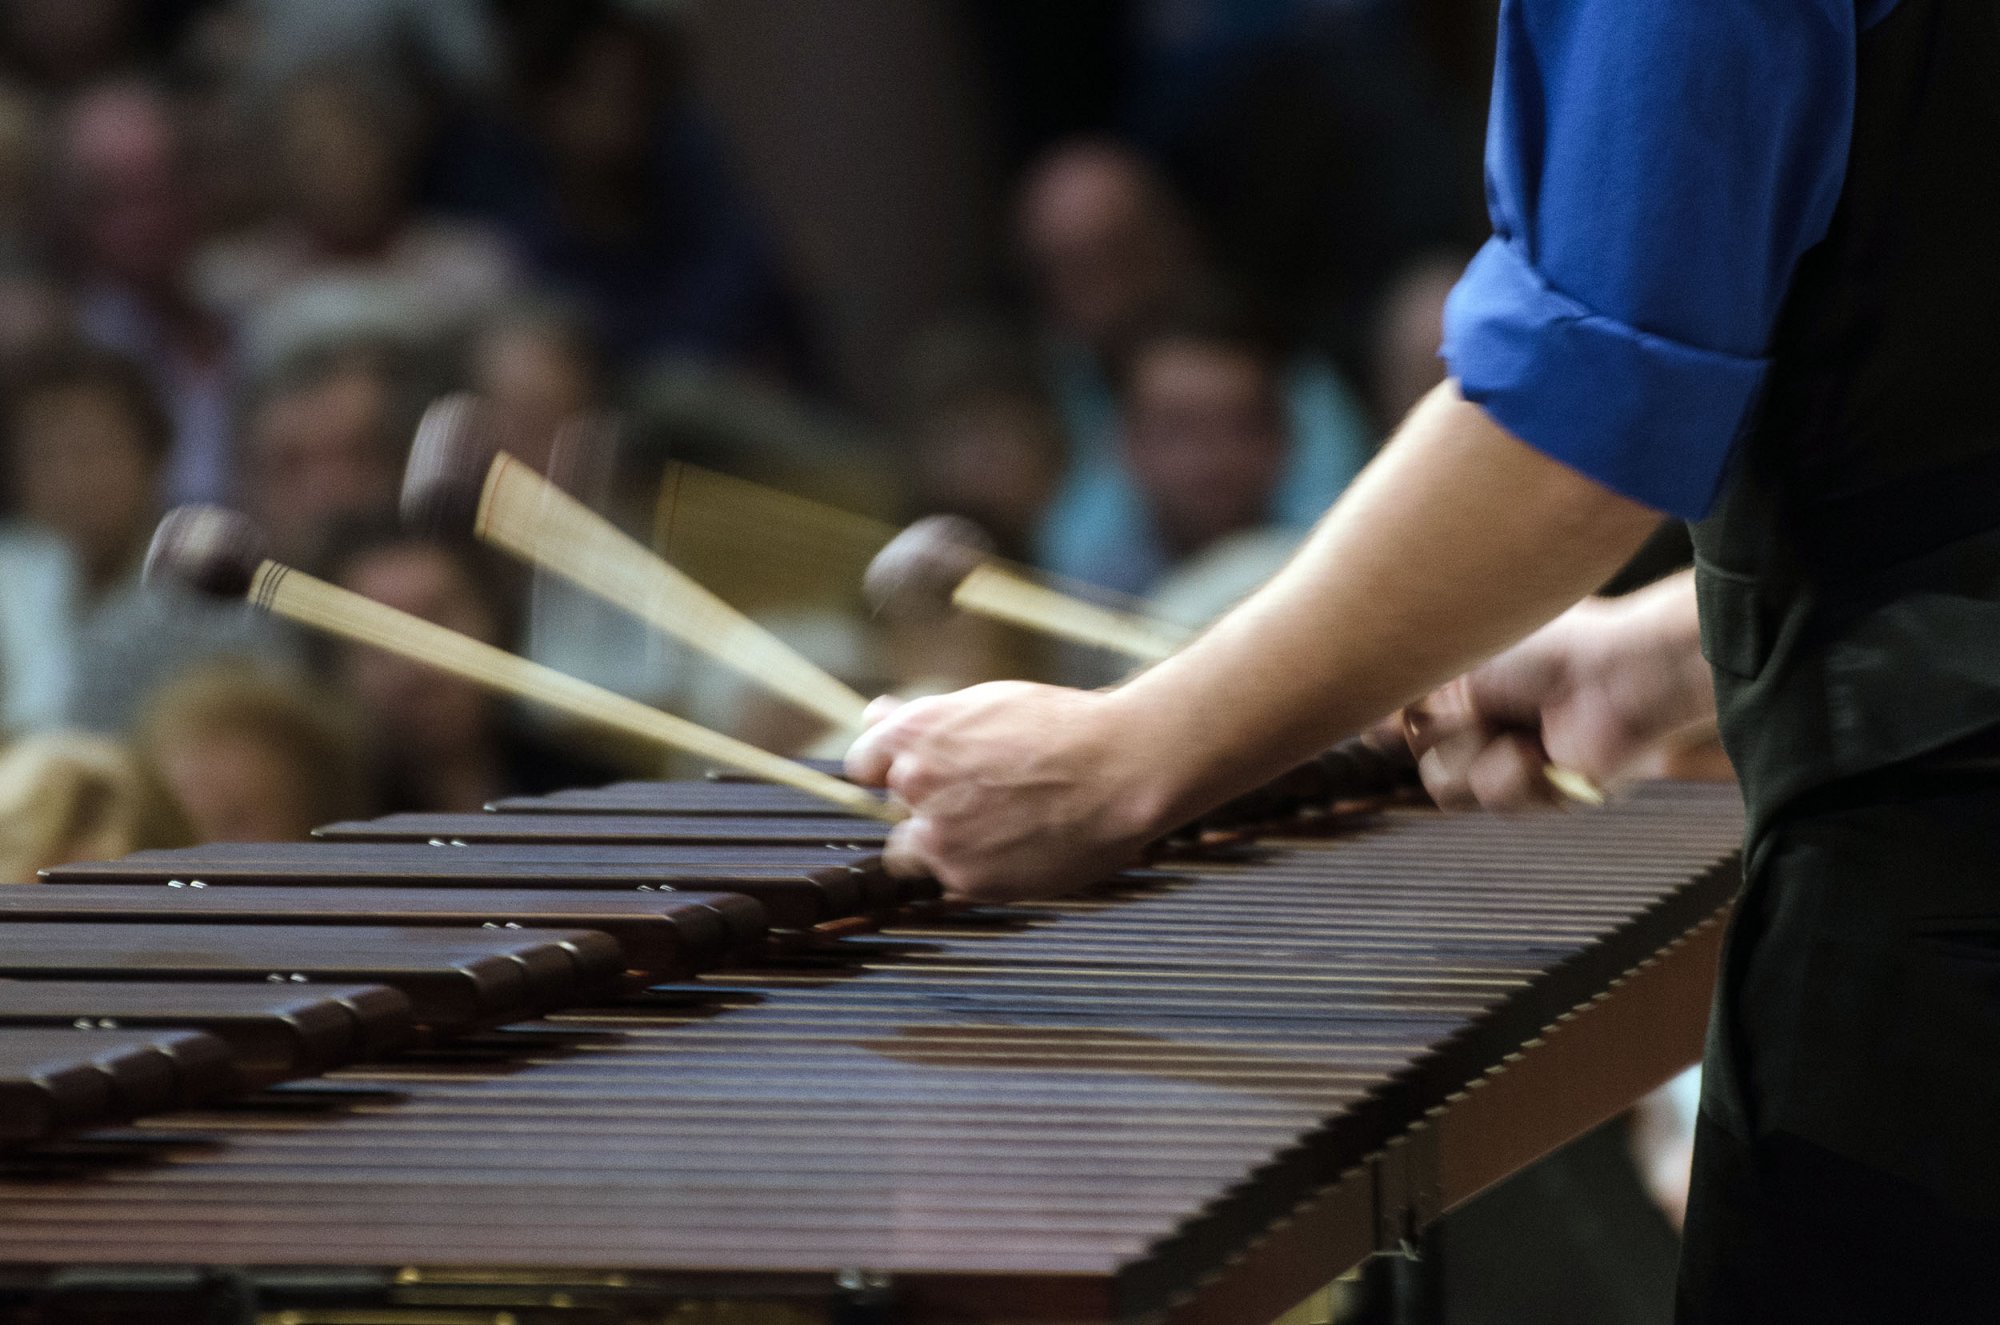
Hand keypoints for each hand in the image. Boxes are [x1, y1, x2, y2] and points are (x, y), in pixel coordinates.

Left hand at [845, 682, 1173, 902]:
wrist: (1121, 770)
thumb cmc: (1062, 728)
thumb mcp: (985, 703)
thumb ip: (922, 719)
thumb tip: (876, 714)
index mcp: (912, 734)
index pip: (862, 764)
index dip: (891, 769)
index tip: (924, 774)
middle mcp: (913, 785)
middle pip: (894, 808)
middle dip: (928, 805)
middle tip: (987, 795)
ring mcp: (938, 836)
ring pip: (919, 850)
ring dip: (949, 841)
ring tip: (1007, 824)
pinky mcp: (966, 879)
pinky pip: (956, 879)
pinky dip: (981, 867)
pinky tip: (1022, 844)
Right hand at [1404, 576, 1714, 809]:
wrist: (1619, 674)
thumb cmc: (1549, 645)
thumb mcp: (1464, 657)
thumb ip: (1414, 691)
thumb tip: (1371, 731)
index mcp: (1466, 681)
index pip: (1402, 717)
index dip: (1396, 719)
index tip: (1405, 708)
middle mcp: (1484, 720)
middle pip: (1415, 752)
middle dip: (1443, 729)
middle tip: (1480, 707)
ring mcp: (1508, 758)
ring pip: (1443, 783)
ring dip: (1474, 754)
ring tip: (1515, 732)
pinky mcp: (1540, 793)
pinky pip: (1490, 798)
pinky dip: (1512, 773)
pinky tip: (1542, 752)